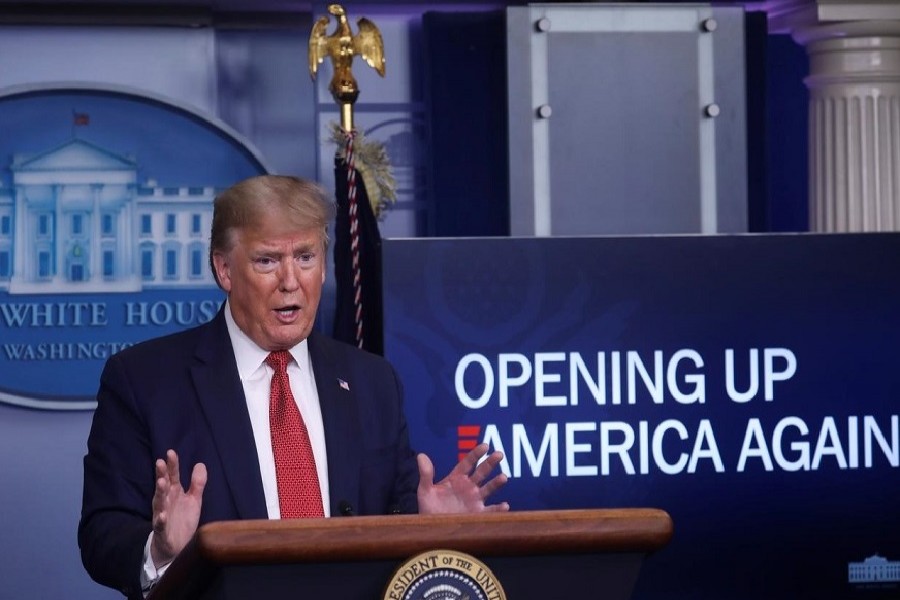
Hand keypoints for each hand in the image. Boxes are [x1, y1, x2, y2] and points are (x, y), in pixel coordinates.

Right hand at [149, 449, 206, 567]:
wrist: (177, 546)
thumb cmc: (183, 520)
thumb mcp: (194, 500)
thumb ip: (197, 483)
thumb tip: (200, 463)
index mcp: (174, 493)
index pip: (172, 476)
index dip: (172, 465)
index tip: (171, 452)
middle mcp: (166, 502)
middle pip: (163, 486)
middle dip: (161, 474)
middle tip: (160, 462)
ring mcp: (162, 515)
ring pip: (159, 502)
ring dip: (160, 492)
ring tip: (161, 482)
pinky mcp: (162, 530)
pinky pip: (160, 524)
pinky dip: (161, 520)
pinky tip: (162, 515)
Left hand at [417, 443, 508, 513]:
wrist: (432, 530)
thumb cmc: (429, 508)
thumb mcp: (425, 490)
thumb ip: (426, 474)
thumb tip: (421, 455)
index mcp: (457, 478)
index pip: (468, 462)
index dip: (476, 454)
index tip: (485, 446)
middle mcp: (469, 487)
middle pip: (482, 472)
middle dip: (490, 463)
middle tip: (499, 454)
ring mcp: (475, 500)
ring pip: (489, 489)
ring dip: (496, 483)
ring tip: (503, 478)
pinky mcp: (478, 514)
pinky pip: (490, 511)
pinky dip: (498, 508)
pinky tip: (504, 505)